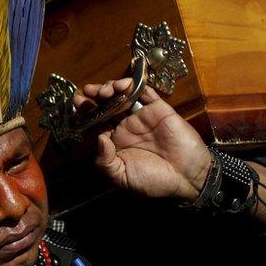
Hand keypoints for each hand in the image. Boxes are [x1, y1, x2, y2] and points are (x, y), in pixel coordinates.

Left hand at [73, 78, 211, 199]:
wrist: (188, 178)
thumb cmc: (154, 181)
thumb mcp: (122, 177)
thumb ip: (105, 160)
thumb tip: (97, 137)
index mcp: (114, 142)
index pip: (95, 123)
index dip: (85, 112)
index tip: (77, 102)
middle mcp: (125, 127)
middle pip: (105, 105)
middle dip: (94, 96)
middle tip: (87, 92)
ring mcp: (142, 116)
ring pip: (122, 96)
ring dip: (111, 88)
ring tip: (106, 90)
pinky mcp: (158, 109)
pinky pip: (145, 92)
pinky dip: (134, 84)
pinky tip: (125, 84)